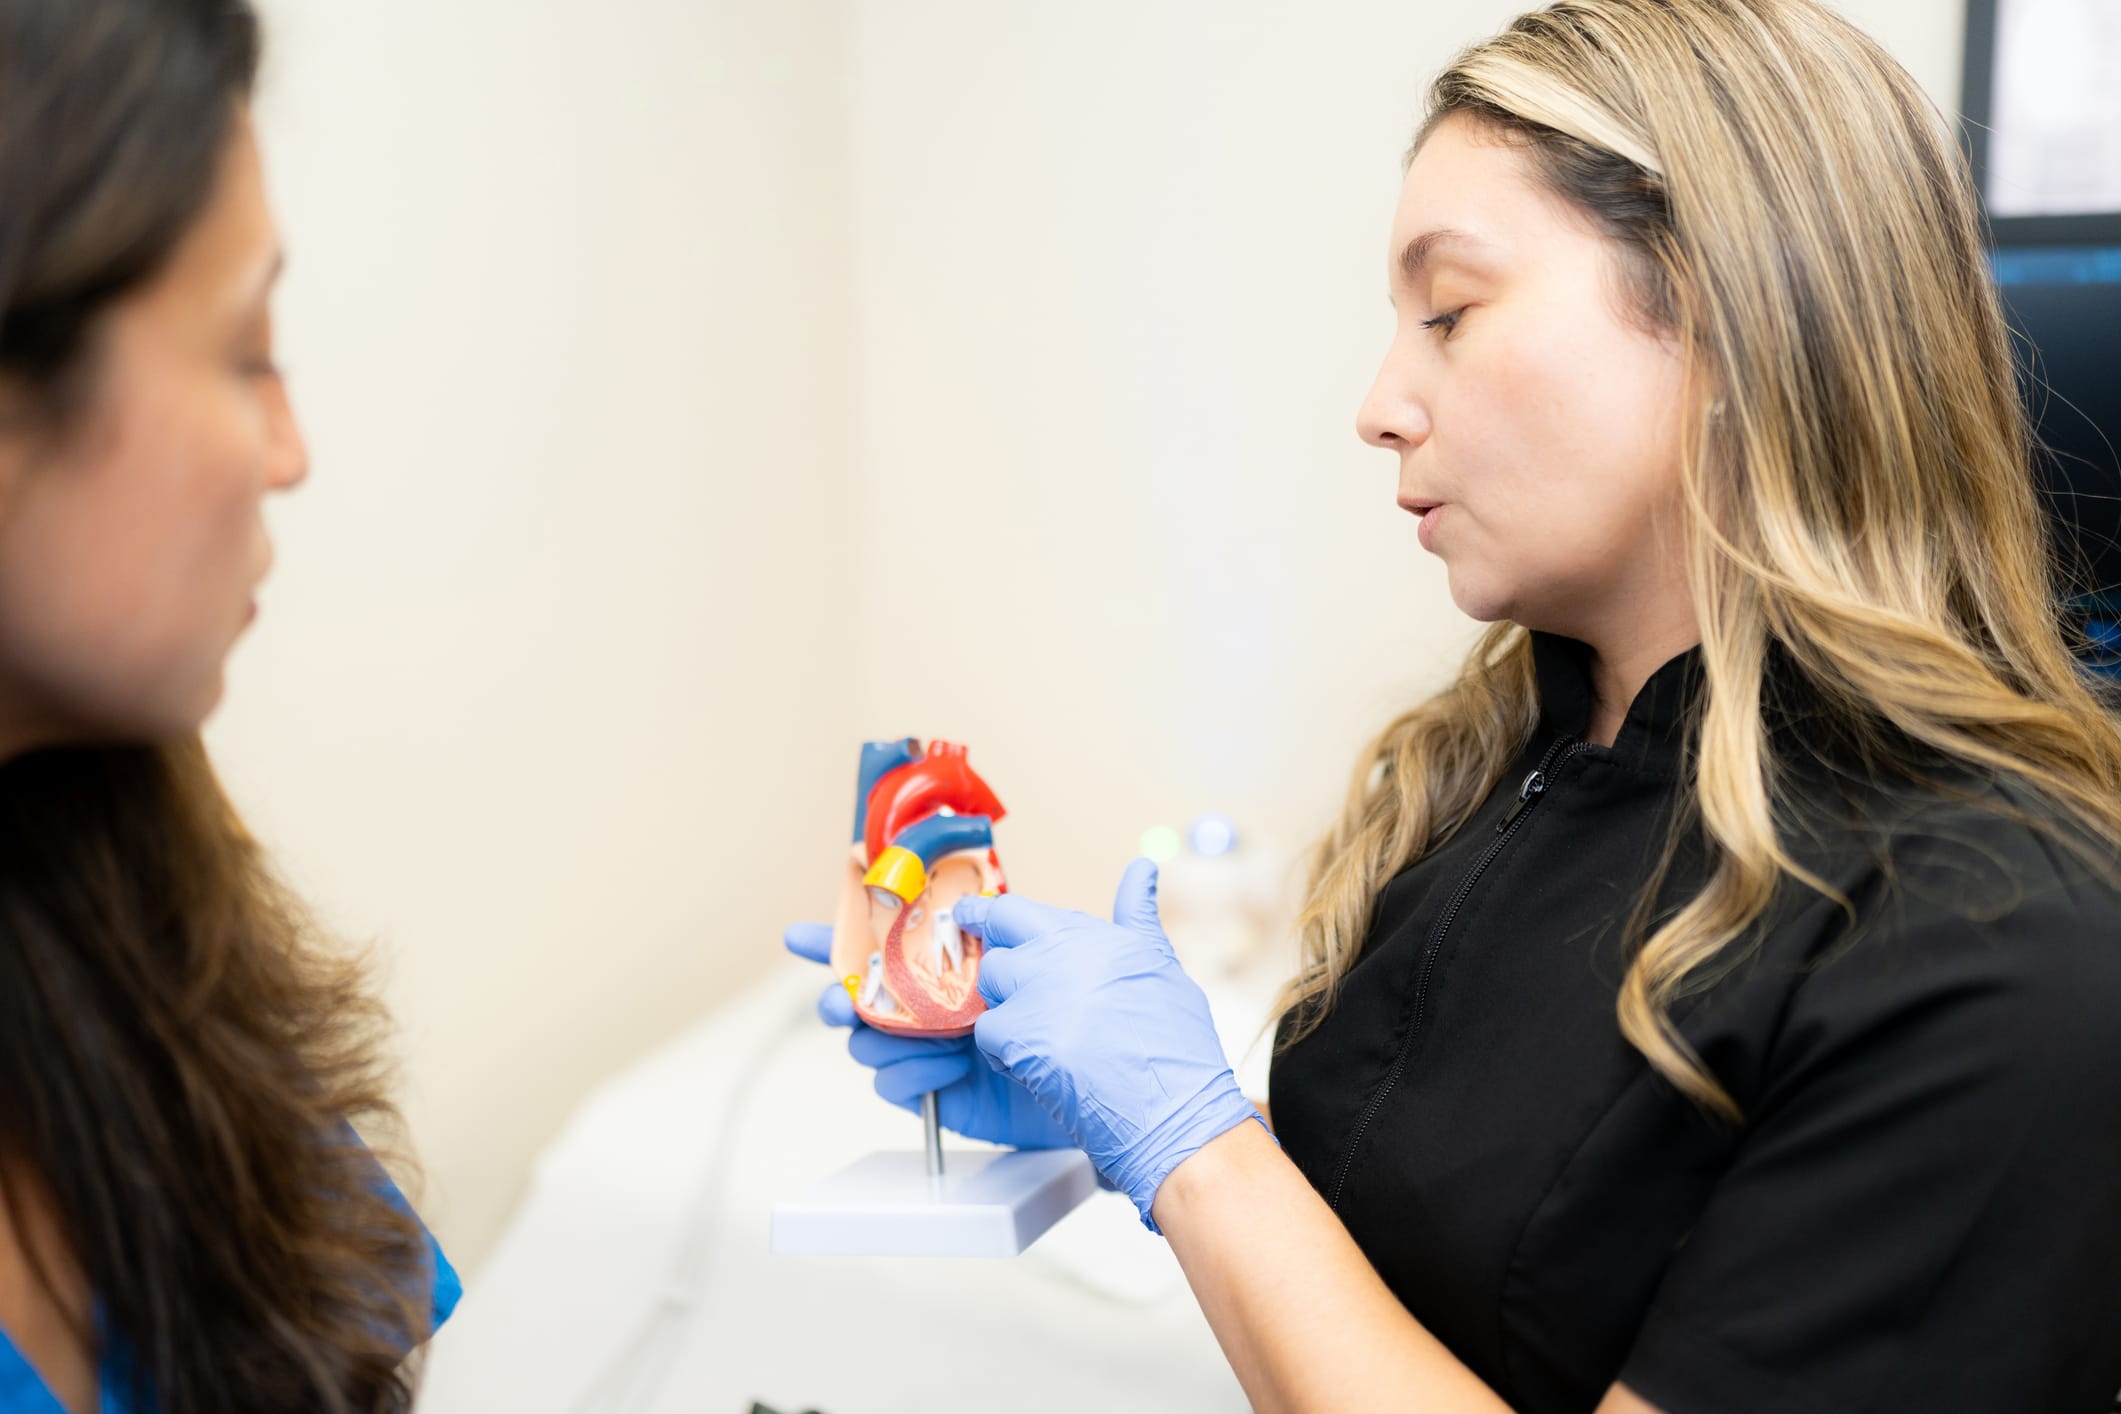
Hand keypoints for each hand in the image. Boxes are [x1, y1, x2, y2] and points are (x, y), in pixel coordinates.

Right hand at [783, 922, 1071, 1149]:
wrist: (1096, 1091)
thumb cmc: (1076, 1021)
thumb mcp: (1071, 961)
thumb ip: (1052, 920)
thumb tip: (1093, 879)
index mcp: (944, 965)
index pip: (878, 944)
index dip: (833, 938)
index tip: (796, 938)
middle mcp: (926, 1006)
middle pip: (855, 996)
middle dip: (835, 996)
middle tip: (840, 1001)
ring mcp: (923, 1049)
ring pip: (866, 1039)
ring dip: (888, 1035)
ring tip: (939, 1035)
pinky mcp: (930, 1090)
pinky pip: (892, 1083)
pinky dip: (912, 1071)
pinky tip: (950, 1066)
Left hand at [953, 858, 1269, 1231]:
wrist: (1177, 1110)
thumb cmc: (1177, 1049)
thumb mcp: (1163, 967)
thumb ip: (1137, 917)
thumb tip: (1142, 867)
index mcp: (1096, 935)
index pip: (1022, 910)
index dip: (994, 917)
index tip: (973, 919)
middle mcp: (1064, 952)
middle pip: (998, 943)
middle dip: (1001, 969)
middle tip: (1016, 997)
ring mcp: (1040, 990)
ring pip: (990, 986)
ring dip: (1006, 1011)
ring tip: (1043, 1039)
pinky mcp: (1021, 1034)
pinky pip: (988, 1033)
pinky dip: (1003, 1053)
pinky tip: (1038, 1067)